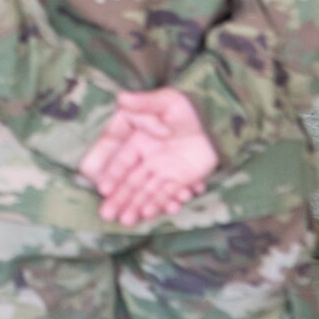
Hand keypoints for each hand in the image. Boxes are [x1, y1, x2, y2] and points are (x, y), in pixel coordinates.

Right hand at [79, 88, 219, 225]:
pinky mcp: (180, 179)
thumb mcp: (165, 101)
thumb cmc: (186, 105)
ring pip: (146, 192)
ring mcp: (163, 170)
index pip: (123, 161)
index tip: (103, 189)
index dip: (113, 175)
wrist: (215, 118)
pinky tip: (148, 215)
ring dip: (135, 206)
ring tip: (126, 222)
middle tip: (106, 215)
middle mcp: (147, 159)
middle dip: (119, 198)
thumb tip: (121, 97)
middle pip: (130, 182)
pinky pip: (167, 193)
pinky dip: (158, 204)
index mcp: (139, 141)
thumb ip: (144, 103)